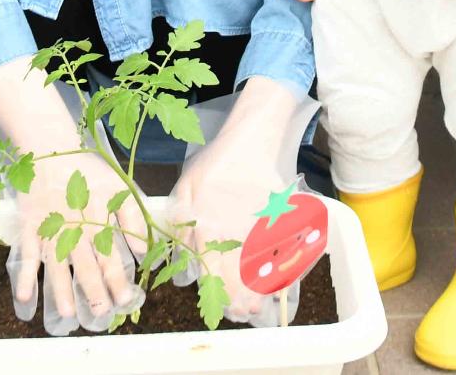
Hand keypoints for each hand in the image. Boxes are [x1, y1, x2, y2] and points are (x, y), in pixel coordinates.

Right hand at [13, 148, 142, 328]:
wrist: (50, 149)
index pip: (111, 259)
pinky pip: (27, 254)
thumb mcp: (118, 188)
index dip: (119, 282)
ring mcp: (51, 231)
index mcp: (97, 222)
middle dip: (95, 294)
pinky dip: (24, 275)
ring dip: (62, 292)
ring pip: (58, 267)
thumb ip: (133, 218)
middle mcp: (75, 231)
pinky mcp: (30, 227)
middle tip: (102, 316)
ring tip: (68, 315)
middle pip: (86, 268)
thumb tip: (143, 250)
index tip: (127, 301)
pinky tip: (25, 296)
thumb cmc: (87, 170)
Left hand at [170, 78, 303, 323]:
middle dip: (239, 299)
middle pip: (236, 274)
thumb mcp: (186, 187)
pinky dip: (277, 268)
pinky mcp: (275, 221)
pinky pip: (276, 252)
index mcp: (207, 226)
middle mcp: (232, 232)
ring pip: (257, 267)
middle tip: (241, 313)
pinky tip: (276, 280)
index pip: (210, 268)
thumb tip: (178, 248)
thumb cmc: (216, 163)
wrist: (252, 142)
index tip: (222, 307)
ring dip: (257, 289)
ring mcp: (256, 228)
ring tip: (256, 307)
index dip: (217, 292)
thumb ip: (180, 219)